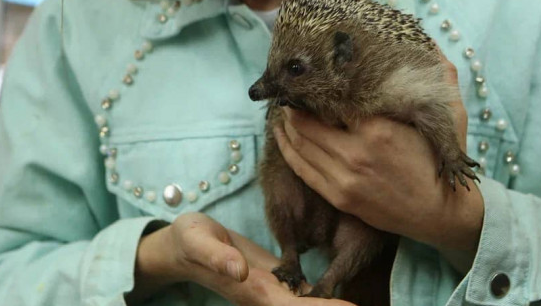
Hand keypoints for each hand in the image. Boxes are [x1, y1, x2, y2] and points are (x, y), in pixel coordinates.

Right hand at [127, 212, 355, 305]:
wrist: (182, 246)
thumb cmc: (189, 241)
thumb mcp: (197, 241)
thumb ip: (216, 257)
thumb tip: (239, 271)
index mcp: (252, 289)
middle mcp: (266, 294)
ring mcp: (271, 289)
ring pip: (306, 304)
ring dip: (329, 305)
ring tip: (359, 304)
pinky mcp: (273, 279)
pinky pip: (302, 294)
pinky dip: (322, 299)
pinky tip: (343, 299)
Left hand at [274, 54, 483, 254]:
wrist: (439, 213)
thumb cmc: (440, 162)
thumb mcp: (448, 117)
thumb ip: (442, 78)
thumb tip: (433, 45)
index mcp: (378, 129)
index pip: (333, 101)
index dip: (318, 88)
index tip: (311, 77)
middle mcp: (355, 153)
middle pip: (308, 122)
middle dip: (295, 105)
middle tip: (290, 91)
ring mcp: (344, 178)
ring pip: (300, 144)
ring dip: (288, 124)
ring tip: (284, 109)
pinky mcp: (339, 196)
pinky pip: (302, 168)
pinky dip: (287, 148)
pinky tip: (282, 134)